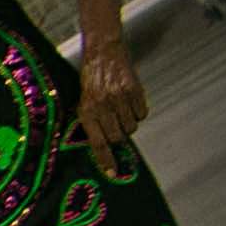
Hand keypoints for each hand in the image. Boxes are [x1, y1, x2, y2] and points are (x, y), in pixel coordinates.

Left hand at [75, 43, 147, 172]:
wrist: (103, 52)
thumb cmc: (90, 79)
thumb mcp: (82, 101)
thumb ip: (91, 122)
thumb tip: (103, 146)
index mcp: (86, 112)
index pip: (98, 143)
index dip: (106, 160)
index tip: (112, 173)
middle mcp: (102, 107)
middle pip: (118, 138)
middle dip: (118, 138)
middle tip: (116, 128)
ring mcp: (119, 98)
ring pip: (132, 127)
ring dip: (129, 124)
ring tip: (121, 112)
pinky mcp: (134, 90)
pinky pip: (142, 113)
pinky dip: (139, 112)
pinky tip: (130, 104)